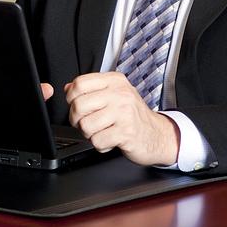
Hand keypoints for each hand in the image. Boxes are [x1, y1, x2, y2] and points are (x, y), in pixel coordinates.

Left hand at [63, 72, 179, 165]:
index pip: (80, 83)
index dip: (71, 98)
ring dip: (89, 134)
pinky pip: (97, 141)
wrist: (158, 135)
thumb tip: (68, 88)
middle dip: (77, 120)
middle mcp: (120, 94)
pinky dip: (100, 145)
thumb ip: (91, 90)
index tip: (76, 105)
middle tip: (87, 124)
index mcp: (115, 81)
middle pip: (79, 105)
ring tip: (101, 132)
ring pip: (86, 125)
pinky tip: (110, 140)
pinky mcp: (126, 132)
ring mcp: (124, 113)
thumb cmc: (133, 116)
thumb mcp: (114, 95)